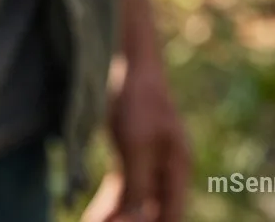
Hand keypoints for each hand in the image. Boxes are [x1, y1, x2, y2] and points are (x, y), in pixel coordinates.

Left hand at [83, 54, 190, 221]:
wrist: (131, 67)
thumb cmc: (139, 102)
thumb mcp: (136, 146)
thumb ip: (137, 184)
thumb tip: (135, 218)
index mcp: (178, 169)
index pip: (170, 214)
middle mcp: (168, 170)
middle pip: (152, 210)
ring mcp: (150, 162)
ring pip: (134, 201)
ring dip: (117, 216)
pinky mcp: (132, 153)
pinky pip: (123, 186)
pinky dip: (111, 202)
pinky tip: (96, 214)